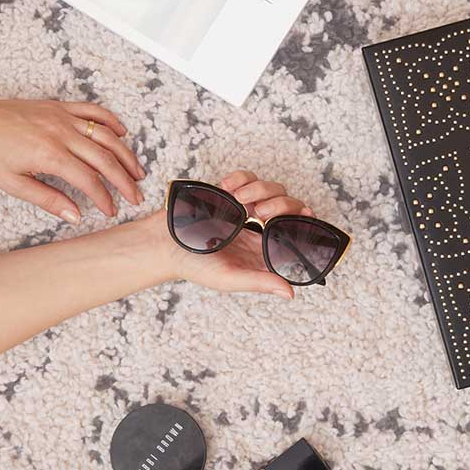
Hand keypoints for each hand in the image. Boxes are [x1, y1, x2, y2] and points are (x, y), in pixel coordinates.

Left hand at [0, 89, 144, 222]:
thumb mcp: (11, 183)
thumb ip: (47, 199)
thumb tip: (74, 215)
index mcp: (48, 154)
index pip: (88, 180)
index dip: (104, 198)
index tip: (111, 210)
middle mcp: (60, 132)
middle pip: (104, 158)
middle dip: (124, 180)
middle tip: (135, 196)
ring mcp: (62, 116)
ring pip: (106, 135)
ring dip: (125, 154)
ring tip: (137, 171)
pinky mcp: (59, 106)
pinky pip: (93, 111)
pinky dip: (111, 121)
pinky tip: (122, 133)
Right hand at [161, 170, 314, 299]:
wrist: (162, 243)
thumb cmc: (193, 266)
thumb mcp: (228, 278)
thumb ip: (259, 282)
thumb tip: (290, 292)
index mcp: (264, 250)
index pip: (297, 234)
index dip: (306, 222)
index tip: (305, 215)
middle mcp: (260, 229)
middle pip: (290, 207)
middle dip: (282, 205)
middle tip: (262, 214)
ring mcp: (246, 208)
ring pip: (273, 188)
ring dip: (262, 189)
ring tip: (240, 199)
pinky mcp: (230, 192)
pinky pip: (247, 177)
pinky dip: (242, 177)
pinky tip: (229, 187)